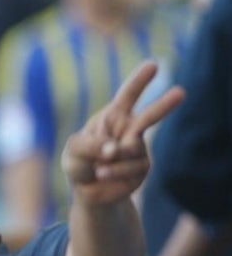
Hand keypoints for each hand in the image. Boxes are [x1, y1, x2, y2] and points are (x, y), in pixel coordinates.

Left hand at [61, 60, 183, 207]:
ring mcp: (139, 149)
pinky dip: (113, 170)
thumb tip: (116, 150)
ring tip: (99, 166)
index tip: (152, 65)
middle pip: (149, 116)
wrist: (87, 191)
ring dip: (112, 157)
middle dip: (164, 105)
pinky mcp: (142, 168)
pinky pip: (129, 166)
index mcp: (113, 116)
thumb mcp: (74, 150)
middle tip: (181, 92)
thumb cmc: (80, 163)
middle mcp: (130, 129)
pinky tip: (102, 173)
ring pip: (132, 148)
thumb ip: (90, 145)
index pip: (128, 95)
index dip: (139, 80)